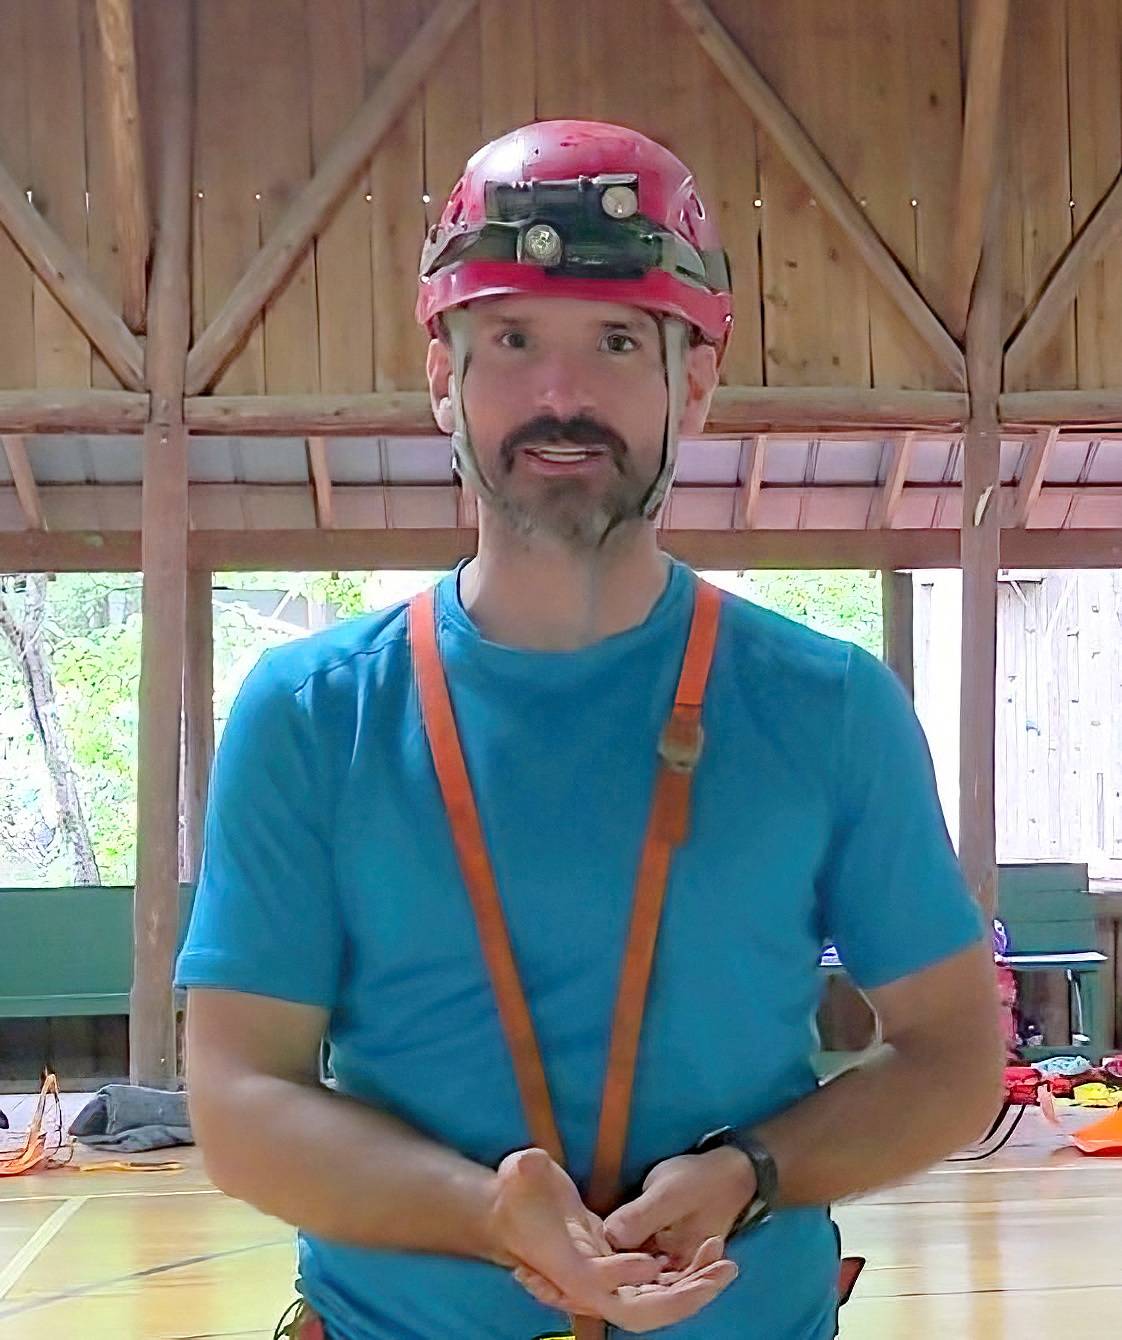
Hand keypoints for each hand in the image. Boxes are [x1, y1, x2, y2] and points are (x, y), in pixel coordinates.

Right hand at [495, 1148, 738, 1332]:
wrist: (510, 1211)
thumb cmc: (516, 1190)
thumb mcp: (521, 1171)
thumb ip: (526, 1170)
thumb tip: (529, 1163)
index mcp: (565, 1263)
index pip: (595, 1283)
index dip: (623, 1277)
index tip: (653, 1262)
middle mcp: (588, 1282)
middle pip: (638, 1310)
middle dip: (681, 1298)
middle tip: (720, 1272)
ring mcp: (606, 1280)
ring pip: (654, 1302)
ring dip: (691, 1288)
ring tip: (726, 1263)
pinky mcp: (618, 1271)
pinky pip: (656, 1288)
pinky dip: (683, 1278)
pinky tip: (709, 1257)